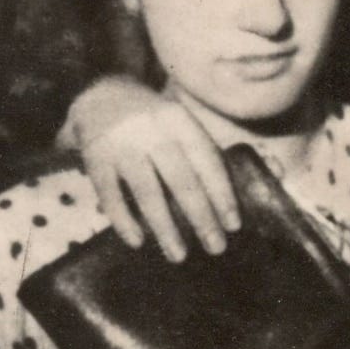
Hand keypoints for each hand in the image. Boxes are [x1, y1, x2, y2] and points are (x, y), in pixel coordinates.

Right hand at [59, 76, 239, 261]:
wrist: (98, 93)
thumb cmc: (152, 120)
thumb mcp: (179, 122)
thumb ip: (205, 152)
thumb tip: (253, 185)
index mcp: (179, 120)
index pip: (206, 160)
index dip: (222, 194)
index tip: (234, 225)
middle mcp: (151, 131)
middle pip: (181, 179)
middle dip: (201, 217)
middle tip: (216, 247)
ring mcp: (122, 145)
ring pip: (147, 192)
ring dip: (165, 228)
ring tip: (179, 255)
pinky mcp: (96, 159)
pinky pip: (111, 196)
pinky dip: (124, 221)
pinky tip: (138, 242)